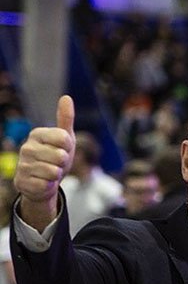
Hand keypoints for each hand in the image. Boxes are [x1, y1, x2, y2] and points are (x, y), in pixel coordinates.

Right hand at [13, 95, 75, 229]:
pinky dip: (48, 186)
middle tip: (56, 164)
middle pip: (60, 156)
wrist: (44, 181)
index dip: (68, 147)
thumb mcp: (64, 139)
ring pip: (54, 172)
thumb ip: (65, 119)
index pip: (64, 138)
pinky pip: (46, 185)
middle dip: (63, 164)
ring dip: (56, 175)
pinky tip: (42, 182)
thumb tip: (66, 97)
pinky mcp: (22, 181)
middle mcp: (27, 147)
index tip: (62, 149)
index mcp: (37, 134)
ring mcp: (22, 164)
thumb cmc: (55, 158)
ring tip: (49, 172)